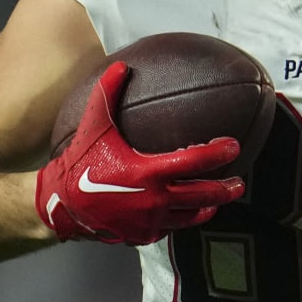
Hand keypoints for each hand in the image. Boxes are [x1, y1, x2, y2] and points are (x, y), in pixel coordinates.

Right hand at [36, 61, 244, 244]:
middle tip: (239, 183)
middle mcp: (155, 200)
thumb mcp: (94, 126)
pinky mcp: (144, 236)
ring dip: (208, 208)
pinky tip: (187, 212)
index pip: (194, 161)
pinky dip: (180, 219)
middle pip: (203, 196)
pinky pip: (170, 228)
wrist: (61, 205)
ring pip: (191, 217)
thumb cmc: (80, 162)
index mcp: (148, 172)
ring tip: (219, 201)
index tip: (234, 146)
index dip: (218, 153)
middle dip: (226, 190)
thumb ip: (107, 94)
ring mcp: (151, 222)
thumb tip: (121, 65)